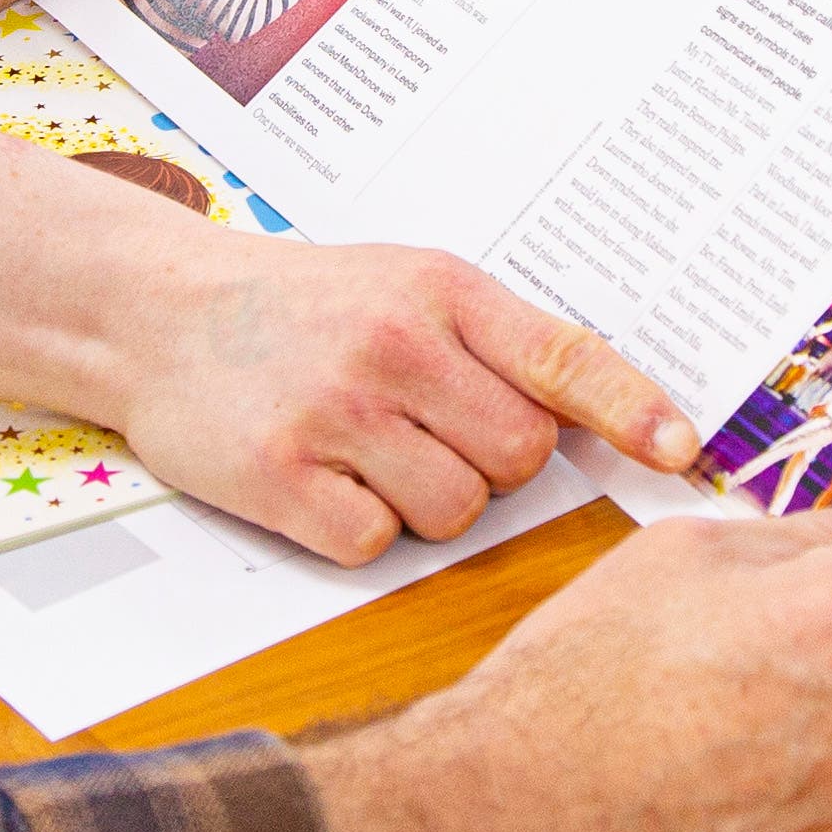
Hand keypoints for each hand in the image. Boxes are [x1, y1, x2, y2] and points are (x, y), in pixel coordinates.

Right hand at [118, 230, 699, 561]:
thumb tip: (610, 415)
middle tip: (425, 433)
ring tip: (366, 453)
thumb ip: (495, 342)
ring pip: (454, 512)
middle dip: (489, 466)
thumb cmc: (297, 307)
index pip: (561, 355)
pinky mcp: (279, 477)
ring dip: (423, 504)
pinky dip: (356, 531)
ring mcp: (335, 413)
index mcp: (439, 292)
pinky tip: (319, 482)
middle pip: (518, 459)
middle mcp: (393, 346)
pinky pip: (374, 545)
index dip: (628, 408)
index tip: (679, 449)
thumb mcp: (405, 286)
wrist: (153, 310)